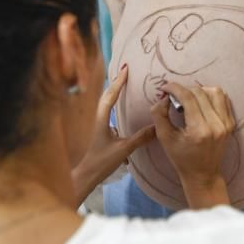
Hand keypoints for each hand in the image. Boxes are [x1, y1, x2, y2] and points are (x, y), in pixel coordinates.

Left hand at [71, 66, 154, 203]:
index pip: (111, 95)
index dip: (119, 81)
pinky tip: (120, 105)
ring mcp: (98, 123)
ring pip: (105, 102)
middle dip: (116, 82)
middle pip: (106, 94)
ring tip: (124, 83)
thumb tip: (157, 127)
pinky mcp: (100, 130)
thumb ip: (140, 137)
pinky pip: (107, 110)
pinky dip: (114, 102)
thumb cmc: (102, 161)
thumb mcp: (124, 149)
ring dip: (114, 91)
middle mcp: (98, 117)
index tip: (126, 69)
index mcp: (102, 118)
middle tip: (126, 70)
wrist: (87, 174)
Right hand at [151, 82, 235, 207]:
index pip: (188, 98)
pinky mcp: (231, 123)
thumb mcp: (164, 137)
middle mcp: (216, 125)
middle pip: (200, 93)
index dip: (175, 88)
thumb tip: (165, 96)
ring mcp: (226, 124)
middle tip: (174, 96)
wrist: (203, 174)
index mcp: (199, 130)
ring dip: (199, 90)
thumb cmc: (181, 158)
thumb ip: (159, 114)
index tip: (165, 88)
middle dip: (184, 90)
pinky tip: (201, 103)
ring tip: (189, 99)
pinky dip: (211, 96)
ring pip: (215, 92)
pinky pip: (223, 99)